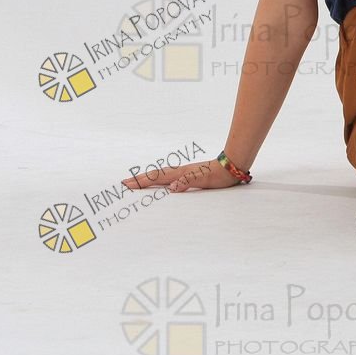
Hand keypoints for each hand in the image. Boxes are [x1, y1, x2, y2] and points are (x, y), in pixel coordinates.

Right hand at [122, 159, 243, 192]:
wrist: (230, 167)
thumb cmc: (218, 176)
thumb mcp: (203, 181)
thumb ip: (187, 182)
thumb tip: (172, 188)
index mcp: (179, 174)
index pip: (156, 178)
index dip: (141, 182)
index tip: (127, 184)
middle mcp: (179, 171)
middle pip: (155, 175)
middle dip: (140, 179)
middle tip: (125, 183)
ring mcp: (184, 172)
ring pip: (161, 175)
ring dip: (148, 178)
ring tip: (138, 181)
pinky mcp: (189, 174)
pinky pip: (169, 176)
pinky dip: (160, 178)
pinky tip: (162, 182)